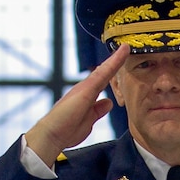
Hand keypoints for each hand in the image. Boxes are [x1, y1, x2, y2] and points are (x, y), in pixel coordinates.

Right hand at [26, 45, 129, 165]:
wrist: (52, 134)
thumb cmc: (67, 130)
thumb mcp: (89, 121)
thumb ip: (98, 111)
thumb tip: (108, 103)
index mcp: (88, 95)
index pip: (103, 81)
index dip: (113, 72)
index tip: (121, 62)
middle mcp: (86, 87)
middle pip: (105, 71)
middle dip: (116, 61)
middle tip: (127, 48)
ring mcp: (86, 86)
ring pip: (106, 69)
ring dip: (117, 57)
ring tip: (128, 46)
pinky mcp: (88, 87)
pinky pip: (105, 71)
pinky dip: (115, 61)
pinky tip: (124, 51)